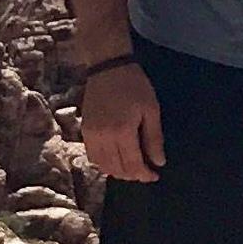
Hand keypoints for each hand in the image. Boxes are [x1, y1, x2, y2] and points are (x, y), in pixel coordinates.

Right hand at [81, 61, 165, 182]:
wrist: (107, 68)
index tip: (155, 176)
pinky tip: (115, 160)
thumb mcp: (151, 110)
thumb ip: (154, 138)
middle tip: (146, 172)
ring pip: (103, 165)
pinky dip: (104, 164)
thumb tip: (158, 162)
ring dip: (118, 172)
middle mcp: (104, 138)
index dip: (145, 174)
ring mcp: (91, 135)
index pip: (133, 164)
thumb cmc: (134, 86)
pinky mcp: (84, 131)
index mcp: (122, 131)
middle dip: (133, 175)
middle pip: (118, 168)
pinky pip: (92, 156)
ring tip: (132, 168)